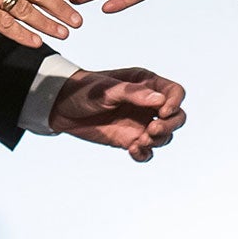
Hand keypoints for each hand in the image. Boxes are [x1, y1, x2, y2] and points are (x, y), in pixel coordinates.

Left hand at [47, 67, 187, 161]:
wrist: (61, 107)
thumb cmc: (85, 90)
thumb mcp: (107, 89)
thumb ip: (133, 94)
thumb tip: (161, 102)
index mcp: (147, 84)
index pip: (175, 92)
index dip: (175, 103)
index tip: (162, 113)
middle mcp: (148, 104)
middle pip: (176, 117)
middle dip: (170, 126)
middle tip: (152, 131)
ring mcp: (140, 123)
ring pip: (164, 136)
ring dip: (157, 141)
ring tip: (139, 141)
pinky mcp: (129, 139)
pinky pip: (147, 151)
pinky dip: (145, 154)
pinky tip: (133, 150)